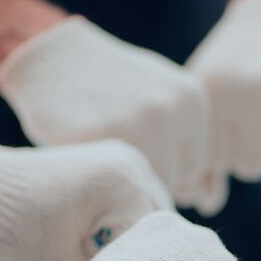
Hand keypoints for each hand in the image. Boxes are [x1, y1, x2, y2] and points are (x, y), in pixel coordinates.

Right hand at [0, 17, 223, 214]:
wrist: (49, 58)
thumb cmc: (110, 87)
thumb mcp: (160, 99)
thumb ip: (187, 143)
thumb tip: (211, 202)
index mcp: (192, 101)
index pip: (194, 169)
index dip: (165, 171)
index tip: (139, 153)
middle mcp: (172, 111)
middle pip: (174, 182)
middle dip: (147, 179)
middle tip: (118, 156)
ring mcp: (139, 123)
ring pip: (146, 186)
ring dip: (125, 182)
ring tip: (104, 154)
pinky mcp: (102, 137)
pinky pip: (113, 182)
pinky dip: (100, 178)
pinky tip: (87, 155)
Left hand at [0, 137, 171, 260]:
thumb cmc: (16, 227)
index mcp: (124, 186)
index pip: (154, 243)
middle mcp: (132, 166)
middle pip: (159, 226)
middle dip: (144, 254)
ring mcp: (126, 158)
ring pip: (152, 213)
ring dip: (139, 238)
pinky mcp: (116, 160)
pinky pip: (138, 198)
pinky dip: (129, 221)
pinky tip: (111, 242)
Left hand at [188, 0, 260, 180]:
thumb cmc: (234, 68)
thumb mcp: (209, 102)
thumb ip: (204, 157)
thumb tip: (203, 206)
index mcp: (212, 94)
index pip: (218, 162)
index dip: (229, 148)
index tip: (236, 122)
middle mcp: (245, 95)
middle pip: (252, 167)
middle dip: (258, 150)